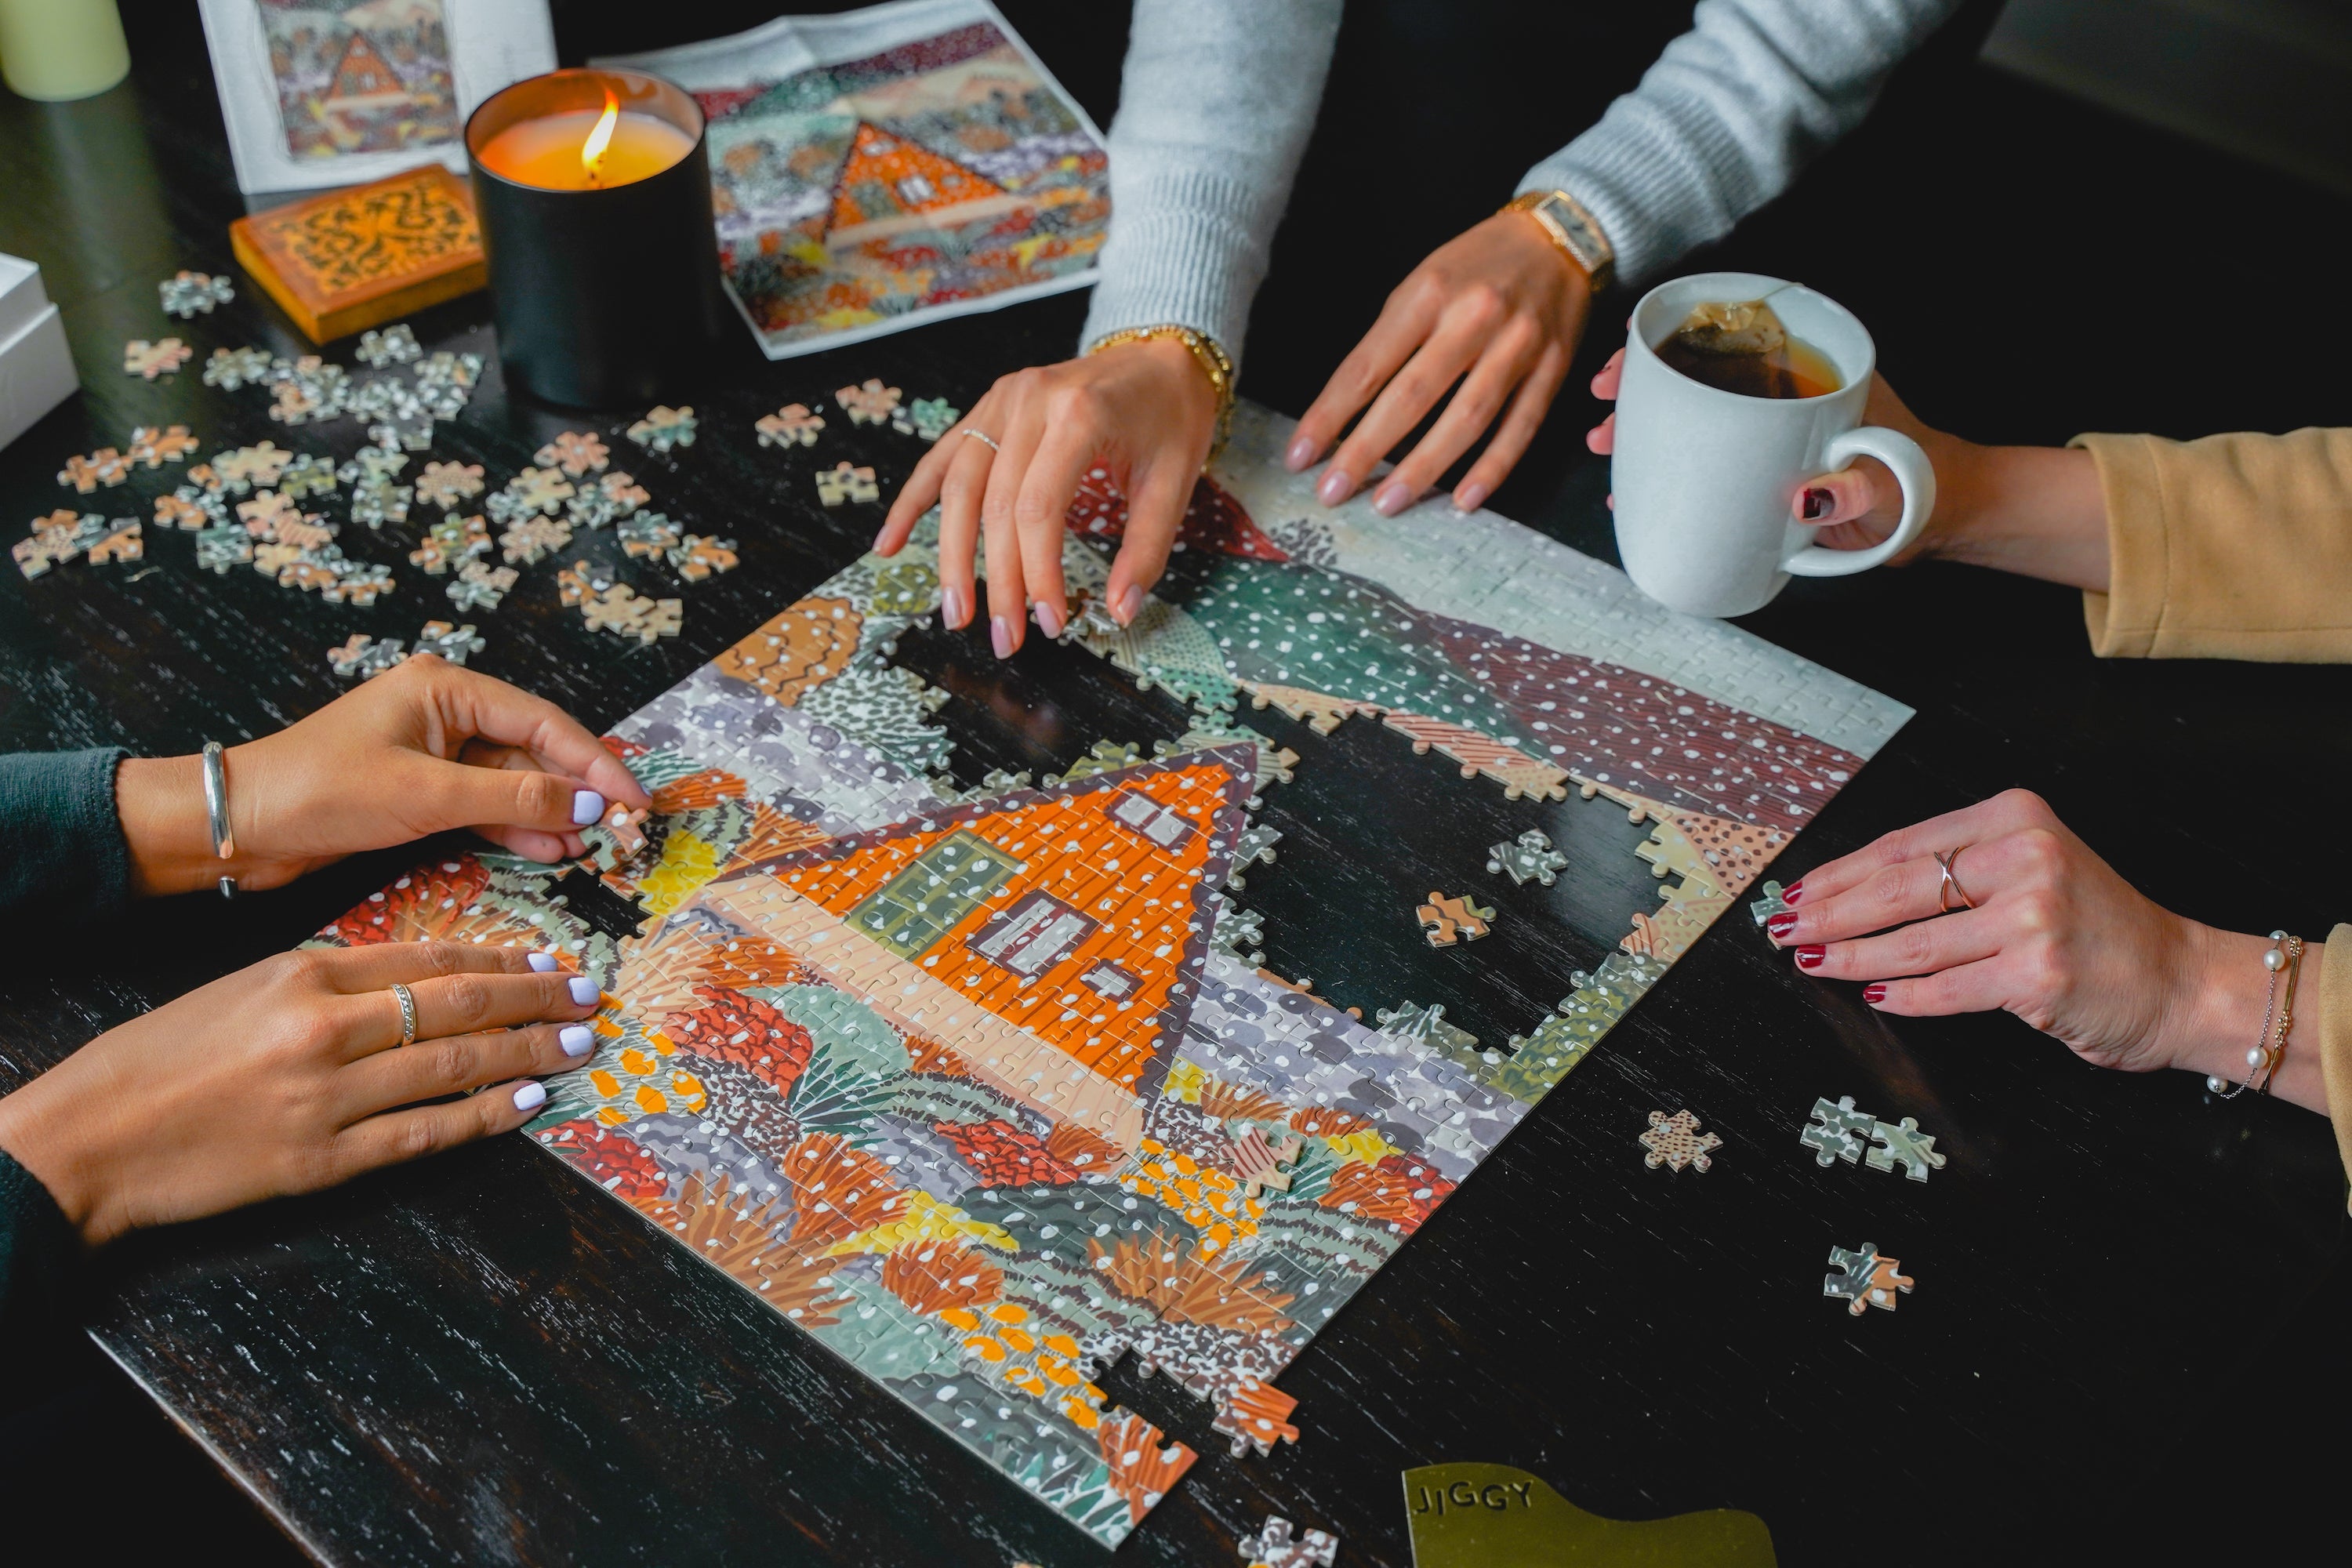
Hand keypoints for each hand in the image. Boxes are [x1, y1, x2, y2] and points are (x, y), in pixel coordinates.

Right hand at [0, 943, 602, 1246]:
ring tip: (575, 1043)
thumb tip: (418, 978)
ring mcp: (327, 1099)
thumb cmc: (163, 1059)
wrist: (91, 1139)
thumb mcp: (244, 989)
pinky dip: (482, 1115)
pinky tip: (526, 1102)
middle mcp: (323, 1031)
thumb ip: (329, 981)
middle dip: (534, 996)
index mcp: (302, 976)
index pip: (427, 957)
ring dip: (525, 1052)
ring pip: (453, 1065)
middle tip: (588, 993)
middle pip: (457, 1003)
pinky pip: (424, 1133)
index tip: (549, 956)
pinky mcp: (323, 1161)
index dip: (500, 955)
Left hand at [115, 654, 649, 895]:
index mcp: (445, 687)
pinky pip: (486, 802)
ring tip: (590, 849)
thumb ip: (512, 797)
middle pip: (534, 749)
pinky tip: (550, 849)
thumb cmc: (320, 792)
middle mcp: (446, 710)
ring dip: (551, 813)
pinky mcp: (422, 787)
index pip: (542, 721)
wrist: (241, 826)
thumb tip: (587, 806)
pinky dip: (517, 825)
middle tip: (623, 830)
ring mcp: (435, 749)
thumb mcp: (424, 794)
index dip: (595, 763)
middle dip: (577, 791)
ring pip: (514, 779)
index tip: (633, 800)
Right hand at [873, 336, 1216, 655]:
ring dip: (952, 556)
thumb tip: (1120, 611)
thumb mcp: (1175, 481)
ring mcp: (1002, 400)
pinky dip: (913, 503)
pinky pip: (942, 458)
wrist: (1162, 352)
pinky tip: (890, 544)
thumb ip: (1147, 548)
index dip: (1038, 573)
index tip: (1050, 623)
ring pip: (959, 487)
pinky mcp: (989, 406)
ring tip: (955, 612)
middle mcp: (1030, 401)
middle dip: (996, 580)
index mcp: (1079, 414)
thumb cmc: (1172, 414)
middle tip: (1004, 638)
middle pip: (995, 504)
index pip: (1039, 509)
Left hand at [1287, 209, 1589, 514]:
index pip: (1368, 365)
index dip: (1330, 415)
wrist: (1560, 237)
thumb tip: (1350, 408)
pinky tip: (1463, 500)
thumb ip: (1391, 338)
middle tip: (1333, 491)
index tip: (1300, 455)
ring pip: (1466, 418)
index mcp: (1430, 292)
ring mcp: (1518, 346)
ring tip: (1388, 503)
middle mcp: (1474, 318)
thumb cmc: (1479, 264)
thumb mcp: (1423, 281)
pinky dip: (1492, 468)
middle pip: (1412, 396)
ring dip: (1424, 467)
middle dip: (1366, 449)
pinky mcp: (1552, 370)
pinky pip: (1519, 427)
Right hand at [1587, 361, 2111, 587]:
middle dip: (1639, 387)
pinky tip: (1631, 488)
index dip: (1666, 340)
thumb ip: (1860, 487)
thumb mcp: (1895, 481)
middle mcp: (1782, 387)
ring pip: (1690, 410)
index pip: (1727, 330)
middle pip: (1694, 369)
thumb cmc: (1926, 483)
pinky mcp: (1759, 467)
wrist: (1946, 515)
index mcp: (1812, 365)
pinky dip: (1665, 465)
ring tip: (1606, 448)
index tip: (1627, 364)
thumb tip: (1807, 495)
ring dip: (1642, 425)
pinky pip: (1702, 455)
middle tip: (1603, 416)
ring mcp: (1766, 426)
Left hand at [1761, 789, 2327, 1111]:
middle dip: (1829, 912)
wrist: (2180, 980)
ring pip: (1912, 941)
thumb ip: (1954, 871)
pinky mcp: (2036, 973)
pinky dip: (1904, 995)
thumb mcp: (2029, 870)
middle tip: (1783, 928)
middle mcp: (2024, 857)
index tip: (1795, 890)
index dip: (1839, 872)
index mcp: (2014, 817)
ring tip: (1813, 961)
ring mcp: (2033, 916)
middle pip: (1897, 888)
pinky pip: (1946, 989)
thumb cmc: (2094, 928)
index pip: (1902, 845)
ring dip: (1851, 956)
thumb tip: (1848, 891)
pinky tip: (1874, 995)